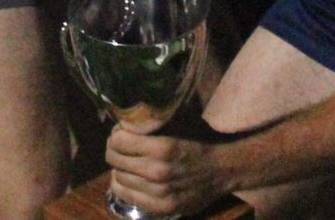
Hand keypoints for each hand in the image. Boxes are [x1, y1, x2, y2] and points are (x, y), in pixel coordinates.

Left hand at [107, 124, 237, 218]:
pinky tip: (128, 179)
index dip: (115, 135)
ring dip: (117, 169)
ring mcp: (159, 192)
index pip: (119, 141)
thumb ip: (150, 129)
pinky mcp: (160, 207)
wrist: (221, 172)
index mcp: (163, 147)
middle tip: (118, 148)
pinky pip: (126, 196)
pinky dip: (122, 186)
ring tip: (124, 164)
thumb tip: (121, 126)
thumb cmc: (197, 145)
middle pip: (114, 159)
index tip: (118, 133)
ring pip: (117, 178)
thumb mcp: (176, 128)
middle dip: (113, 150)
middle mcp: (158, 171)